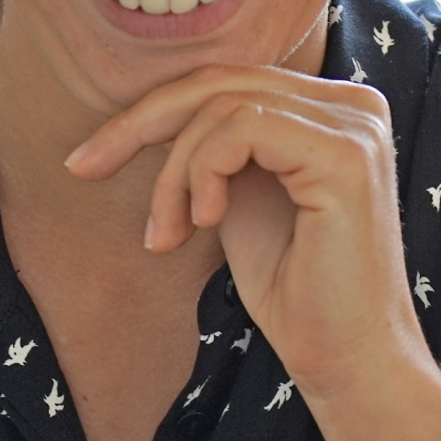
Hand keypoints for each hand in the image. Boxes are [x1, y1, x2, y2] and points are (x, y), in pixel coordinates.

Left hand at [62, 64, 427, 392]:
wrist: (346, 360)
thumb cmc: (294, 291)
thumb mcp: (238, 198)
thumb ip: (216, 147)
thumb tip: (149, 109)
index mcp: (332, 109)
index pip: (227, 81)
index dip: (150, 113)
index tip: (86, 161)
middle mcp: (354, 103)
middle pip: (219, 80)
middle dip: (138, 125)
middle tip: (84, 170)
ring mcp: (356, 125)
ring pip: (222, 105)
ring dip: (173, 173)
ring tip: (166, 235)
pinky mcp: (346, 153)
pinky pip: (241, 127)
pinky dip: (201, 172)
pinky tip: (204, 223)